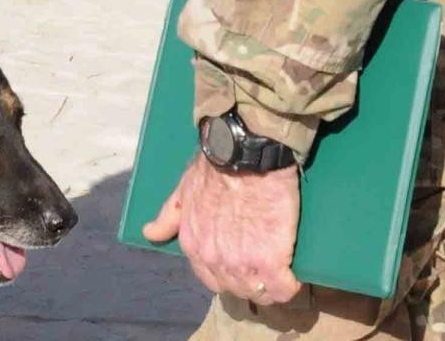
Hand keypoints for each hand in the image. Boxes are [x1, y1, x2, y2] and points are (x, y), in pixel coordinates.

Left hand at [143, 156, 300, 306]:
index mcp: (194, 245)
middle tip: (265, 266)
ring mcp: (242, 263)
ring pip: (259, 292)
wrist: (242, 152)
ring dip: (271, 286)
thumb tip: (150, 233)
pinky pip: (283, 288)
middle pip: (237, 289)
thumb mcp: (183, 189)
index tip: (243, 263)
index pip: (211, 280)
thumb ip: (169, 215)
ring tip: (283, 271)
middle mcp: (214, 260)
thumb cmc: (215, 166)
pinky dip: (290, 284)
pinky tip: (294, 274)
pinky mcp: (271, 260)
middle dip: (251, 281)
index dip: (229, 274)